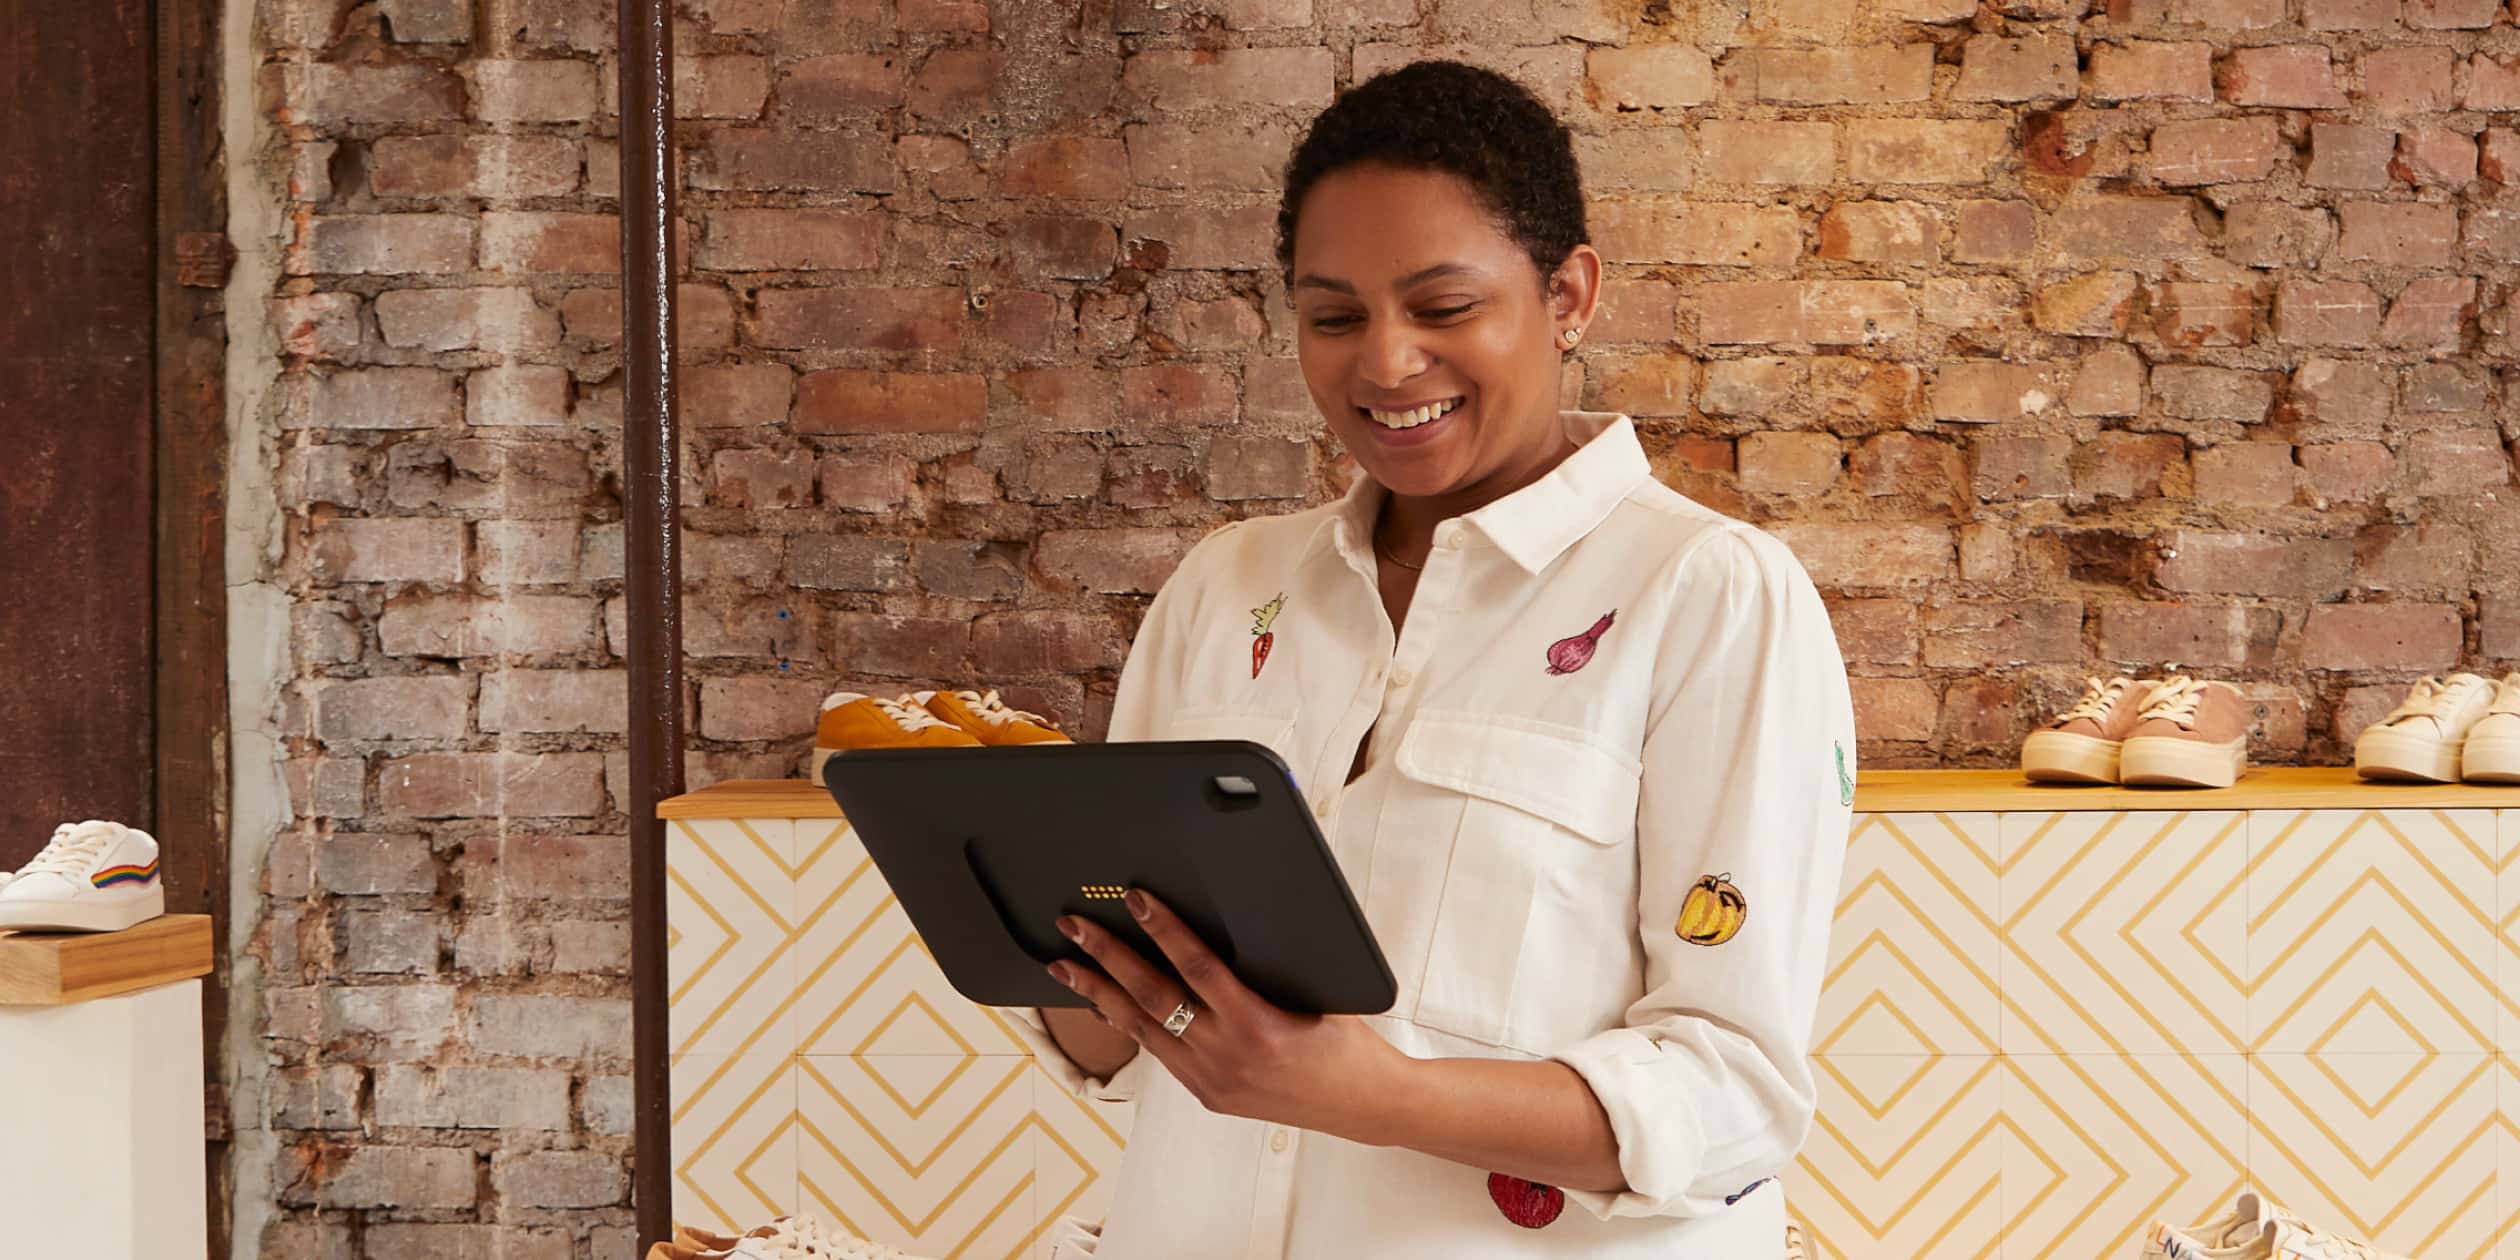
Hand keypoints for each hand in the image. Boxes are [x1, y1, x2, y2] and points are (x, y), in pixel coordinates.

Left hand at [1049, 889, 1404, 1135]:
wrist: (1364, 1103)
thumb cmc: (1345, 1040)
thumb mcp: (1312, 992)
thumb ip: (1265, 967)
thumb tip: (1223, 921)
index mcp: (1256, 1023)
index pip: (1195, 964)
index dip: (1162, 928)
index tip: (1135, 899)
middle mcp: (1226, 1054)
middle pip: (1152, 995)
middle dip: (1106, 956)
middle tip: (1073, 926)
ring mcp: (1212, 1079)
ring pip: (1142, 1029)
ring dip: (1099, 993)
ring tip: (1065, 966)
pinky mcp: (1208, 1094)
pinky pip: (1159, 1052)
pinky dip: (1129, 1025)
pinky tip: (1105, 1004)